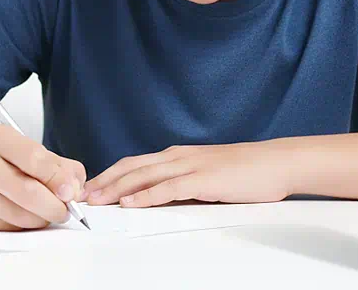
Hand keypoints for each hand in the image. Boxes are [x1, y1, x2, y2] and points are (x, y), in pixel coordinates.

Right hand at [0, 124, 85, 230]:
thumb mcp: (25, 150)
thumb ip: (57, 165)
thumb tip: (75, 190)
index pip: (35, 159)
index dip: (59, 179)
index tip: (71, 193)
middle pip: (28, 192)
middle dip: (55, 207)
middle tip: (64, 210)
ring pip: (20, 216)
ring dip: (41, 219)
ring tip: (43, 211)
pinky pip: (8, 228)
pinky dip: (22, 226)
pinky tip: (19, 213)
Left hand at [81, 140, 299, 207]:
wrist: (276, 162)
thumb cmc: (244, 171)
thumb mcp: (204, 176)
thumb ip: (180, 185)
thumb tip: (158, 201)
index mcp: (175, 156)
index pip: (133, 163)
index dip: (108, 175)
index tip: (89, 188)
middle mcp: (177, 157)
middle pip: (130, 167)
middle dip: (103, 182)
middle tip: (81, 195)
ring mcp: (189, 165)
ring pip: (143, 176)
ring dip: (117, 189)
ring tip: (96, 200)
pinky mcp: (203, 178)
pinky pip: (169, 188)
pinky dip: (146, 195)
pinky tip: (132, 202)